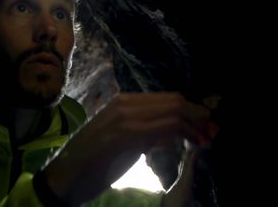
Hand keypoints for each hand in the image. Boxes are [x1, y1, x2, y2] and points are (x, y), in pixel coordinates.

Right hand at [43, 92, 212, 204]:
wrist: (65, 178)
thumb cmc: (91, 162)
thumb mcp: (120, 142)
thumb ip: (144, 134)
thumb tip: (171, 136)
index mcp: (122, 102)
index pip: (166, 99)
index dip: (191, 111)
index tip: (206, 126)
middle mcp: (124, 104)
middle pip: (174, 101)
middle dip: (198, 116)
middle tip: (212, 133)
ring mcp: (125, 117)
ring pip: (174, 111)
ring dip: (195, 126)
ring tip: (206, 141)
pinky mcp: (128, 134)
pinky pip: (166, 127)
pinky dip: (185, 135)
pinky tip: (191, 146)